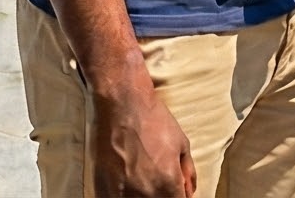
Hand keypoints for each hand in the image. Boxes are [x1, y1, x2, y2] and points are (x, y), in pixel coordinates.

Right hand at [88, 80, 194, 197]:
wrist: (123, 105)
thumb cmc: (154, 121)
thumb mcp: (182, 143)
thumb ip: (188, 172)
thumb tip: (190, 190)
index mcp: (168, 183)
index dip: (180, 197)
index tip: (177, 191)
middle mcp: (146, 192)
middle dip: (164, 196)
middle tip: (161, 181)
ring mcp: (123, 191)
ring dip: (144, 196)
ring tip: (144, 181)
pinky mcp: (105, 186)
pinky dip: (126, 195)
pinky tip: (129, 184)